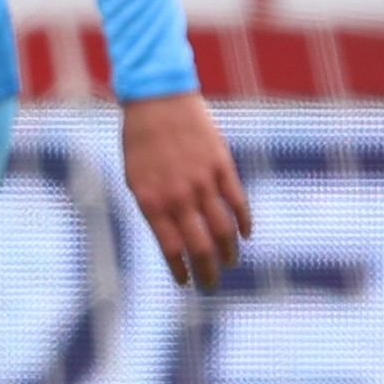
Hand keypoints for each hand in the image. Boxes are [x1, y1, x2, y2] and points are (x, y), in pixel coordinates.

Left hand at [122, 90, 253, 290]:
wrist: (158, 99)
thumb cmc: (141, 139)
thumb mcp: (137, 177)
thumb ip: (155, 207)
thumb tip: (174, 236)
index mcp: (152, 202)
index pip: (171, 249)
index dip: (182, 270)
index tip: (187, 283)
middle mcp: (178, 197)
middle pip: (200, 246)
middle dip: (208, 271)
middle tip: (212, 284)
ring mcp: (202, 182)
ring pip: (223, 229)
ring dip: (228, 252)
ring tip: (230, 262)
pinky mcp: (221, 166)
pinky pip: (237, 202)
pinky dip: (244, 222)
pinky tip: (246, 234)